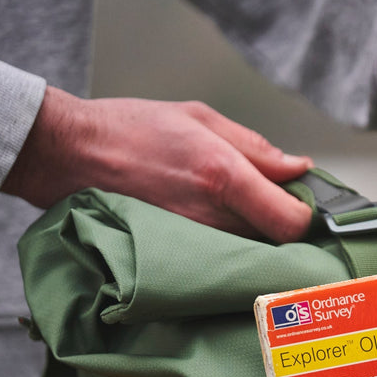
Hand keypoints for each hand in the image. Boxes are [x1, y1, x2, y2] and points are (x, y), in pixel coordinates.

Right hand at [2, 87, 313, 240]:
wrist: (69, 157)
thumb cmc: (128, 130)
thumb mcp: (199, 118)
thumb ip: (256, 147)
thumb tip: (297, 167)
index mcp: (223, 175)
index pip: (291, 221)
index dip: (306, 215)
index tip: (302, 203)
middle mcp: (211, 217)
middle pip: (275, 242)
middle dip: (280, 224)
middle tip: (271, 203)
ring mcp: (192, 243)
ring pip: (247, 252)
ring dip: (252, 235)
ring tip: (232, 208)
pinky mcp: (174, 257)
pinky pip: (218, 258)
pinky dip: (224, 245)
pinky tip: (209, 223)